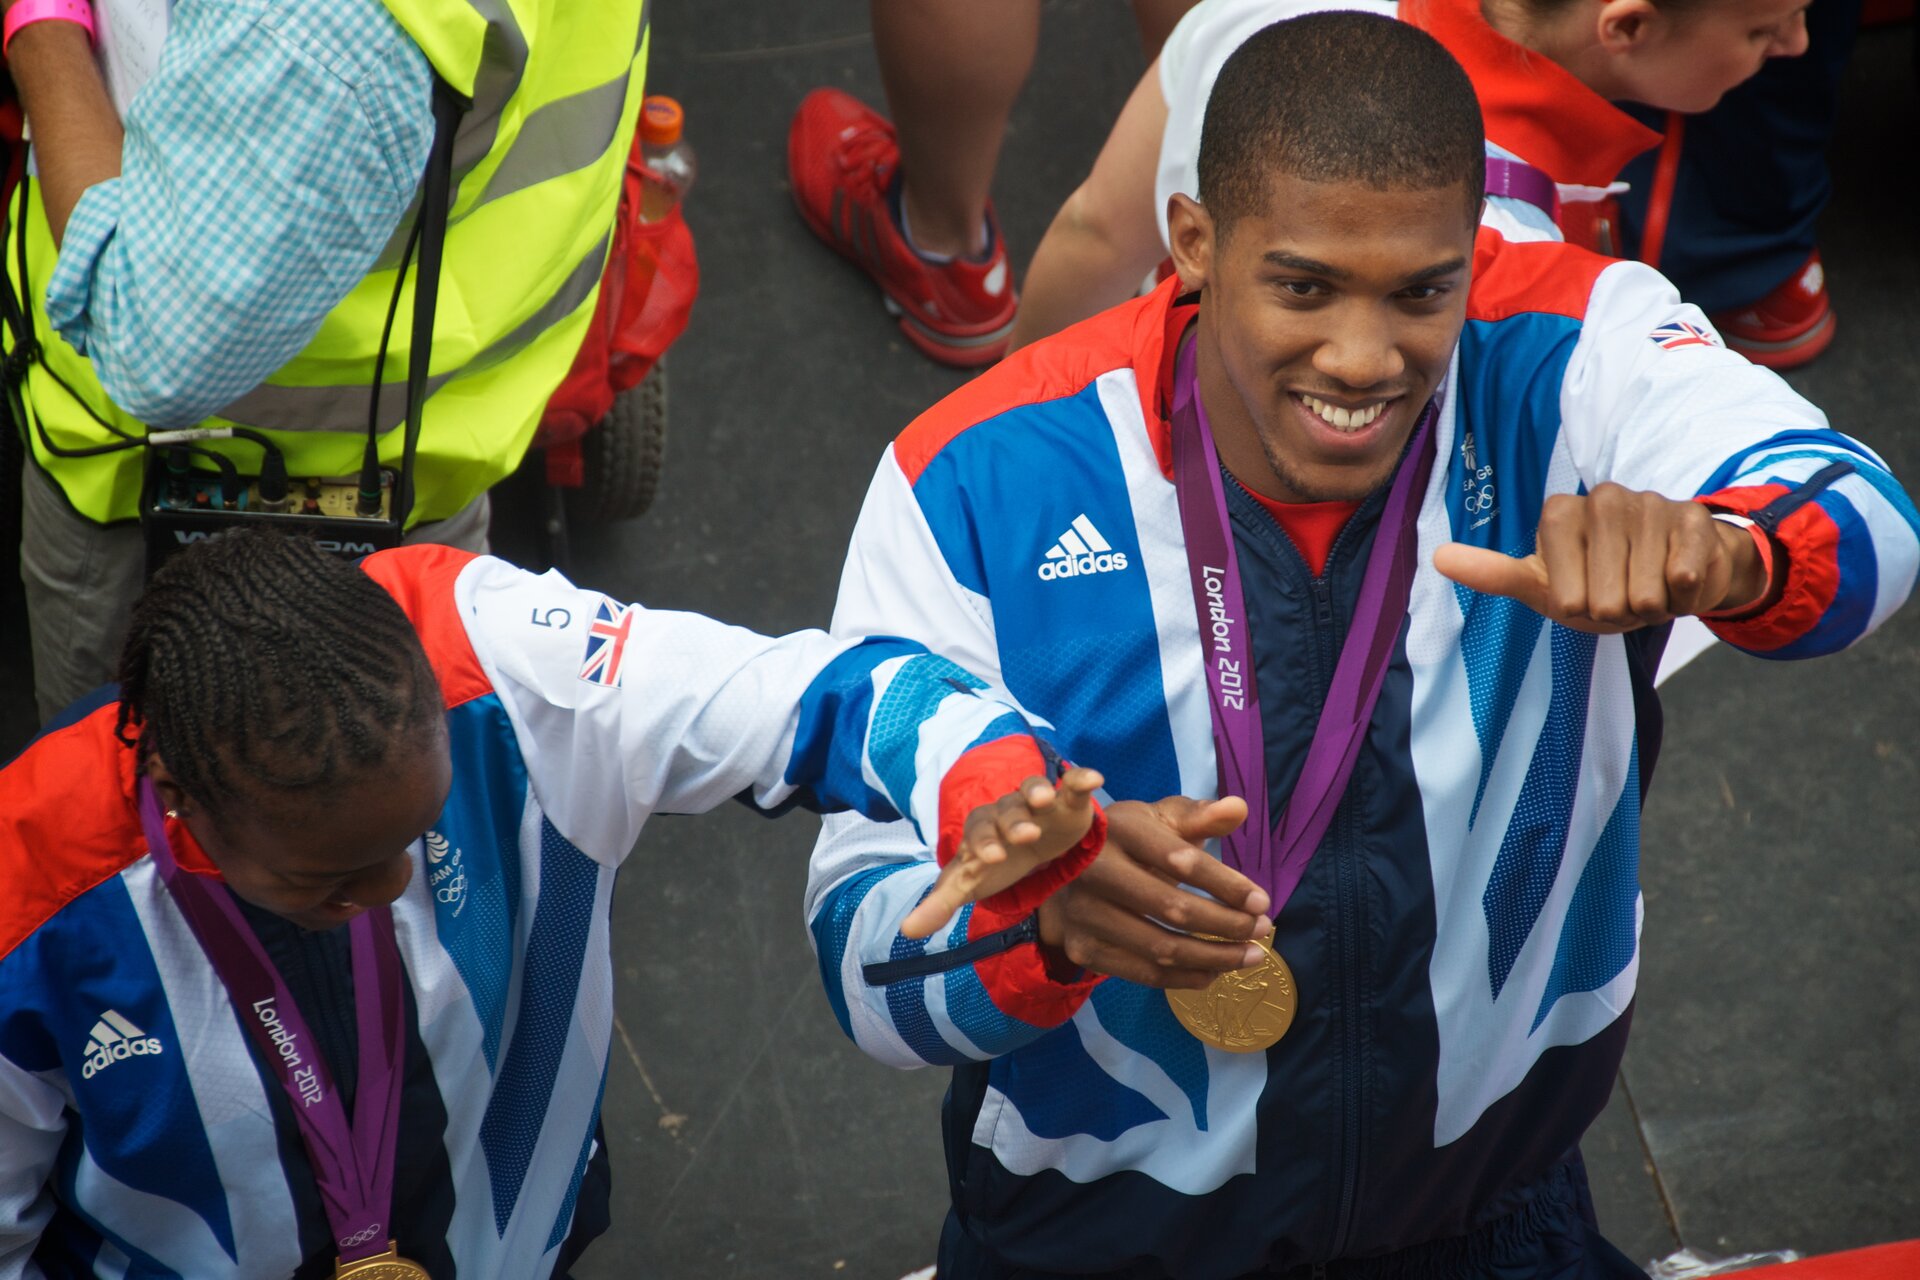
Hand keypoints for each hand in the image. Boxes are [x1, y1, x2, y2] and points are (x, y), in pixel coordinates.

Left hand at [901, 766, 1104, 939]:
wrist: (1031, 843)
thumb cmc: (996, 862)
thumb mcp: (969, 882)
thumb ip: (941, 903)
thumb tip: (906, 932)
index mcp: (981, 829)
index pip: (977, 834)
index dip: (983, 844)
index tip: (990, 858)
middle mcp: (1007, 810)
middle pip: (1006, 811)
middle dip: (1013, 821)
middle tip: (1025, 835)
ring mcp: (1037, 802)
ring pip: (1034, 789)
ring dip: (1038, 792)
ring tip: (1047, 800)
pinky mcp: (1066, 800)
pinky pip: (1072, 783)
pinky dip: (1080, 779)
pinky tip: (1094, 779)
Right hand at [1037, 794, 1273, 988]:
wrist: (1063, 871)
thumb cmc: (1127, 841)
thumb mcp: (1158, 819)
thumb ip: (1200, 816)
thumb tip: (1240, 808)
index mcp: (1120, 831)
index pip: (1180, 860)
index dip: (1225, 884)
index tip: (1263, 902)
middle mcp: (1095, 871)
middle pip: (1172, 908)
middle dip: (1227, 924)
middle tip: (1263, 929)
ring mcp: (1085, 914)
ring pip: (1161, 947)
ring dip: (1215, 957)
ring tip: (1251, 955)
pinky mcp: (1084, 948)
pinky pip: (1144, 973)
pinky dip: (1186, 977)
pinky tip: (1215, 972)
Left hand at [1433, 485, 1771, 632]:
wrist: (1670, 577)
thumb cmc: (1598, 583)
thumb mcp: (1542, 585)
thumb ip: (1493, 573)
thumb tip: (1436, 557)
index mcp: (1558, 512)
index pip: (1563, 591)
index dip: (1576, 606)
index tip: (1580, 594)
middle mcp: (1602, 497)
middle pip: (1604, 597)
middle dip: (1614, 610)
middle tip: (1618, 594)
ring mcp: (1650, 503)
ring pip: (1645, 591)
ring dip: (1649, 604)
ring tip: (1646, 586)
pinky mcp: (1693, 517)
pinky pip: (1682, 577)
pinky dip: (1682, 595)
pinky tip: (1677, 579)